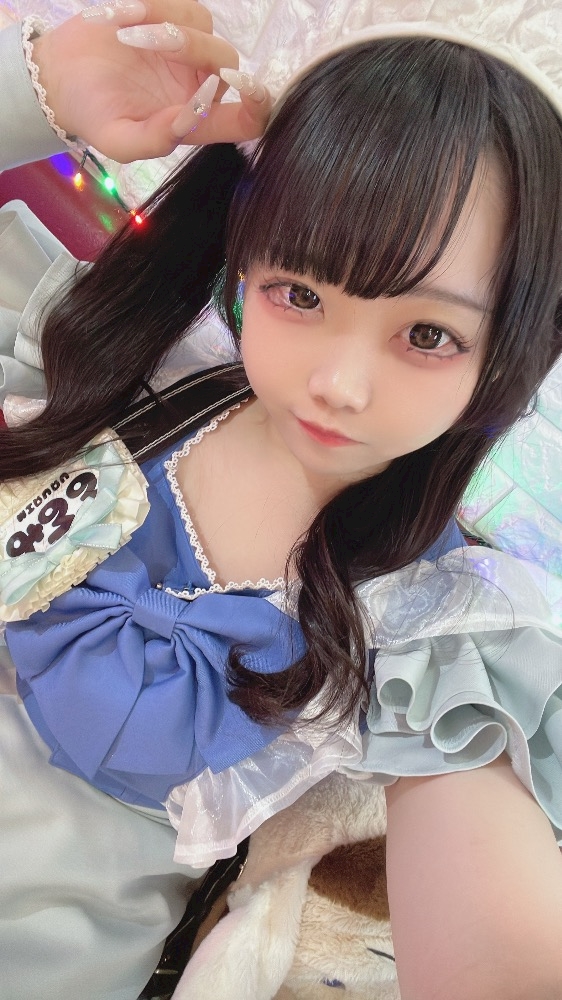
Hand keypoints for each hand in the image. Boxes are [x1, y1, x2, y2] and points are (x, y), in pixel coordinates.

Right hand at [32, 0, 271, 161]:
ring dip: (166, 22)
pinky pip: (178, 3)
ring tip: (124, 33)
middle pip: (226, 59)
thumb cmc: (94, 115)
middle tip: (143, 42)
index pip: (247, 119)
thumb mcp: (119, 140)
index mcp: (197, 121)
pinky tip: (119, 18)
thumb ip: (155, 139)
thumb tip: (188, 118)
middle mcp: (199, 83)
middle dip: (191, 47)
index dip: (258, 105)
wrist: (61, 78)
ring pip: (203, 25)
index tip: (247, 85)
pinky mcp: (168, 15)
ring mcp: (187, 48)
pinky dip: (152, 6)